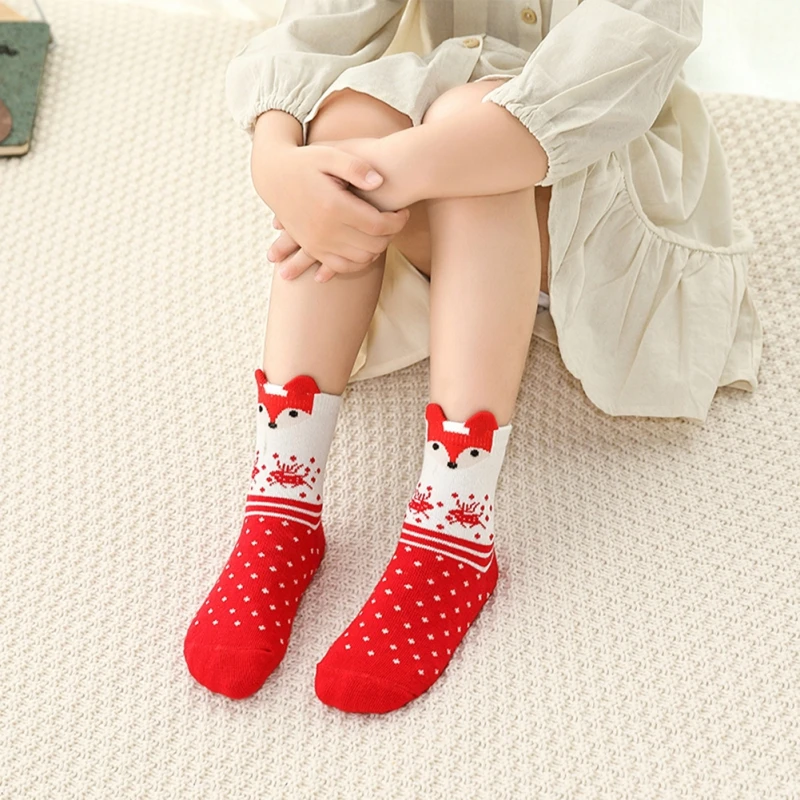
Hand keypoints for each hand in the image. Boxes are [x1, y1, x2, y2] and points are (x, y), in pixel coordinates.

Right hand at [251, 127, 410, 281]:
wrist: (273, 176)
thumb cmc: (305, 161)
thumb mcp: (329, 154)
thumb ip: (356, 166)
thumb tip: (380, 180)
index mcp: (334, 206)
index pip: (379, 225)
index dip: (397, 221)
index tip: (403, 212)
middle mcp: (325, 230)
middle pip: (373, 245)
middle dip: (390, 235)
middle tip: (396, 221)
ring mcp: (317, 243)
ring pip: (360, 259)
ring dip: (377, 249)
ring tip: (382, 232)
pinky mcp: (312, 248)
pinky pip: (341, 266)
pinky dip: (358, 262)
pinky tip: (366, 248)